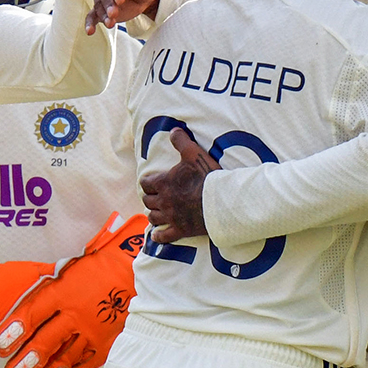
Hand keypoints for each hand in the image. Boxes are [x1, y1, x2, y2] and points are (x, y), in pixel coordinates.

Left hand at [0, 212, 146, 367]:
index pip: (32, 314)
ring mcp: (93, 331)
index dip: (12, 332)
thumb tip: (14, 302)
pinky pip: (85, 365)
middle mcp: (76, 314)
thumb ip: (43, 289)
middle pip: (46, 343)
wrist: (135, 274)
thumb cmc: (95, 271)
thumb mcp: (66, 271)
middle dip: (26, 361)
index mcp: (62, 292)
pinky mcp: (106, 343)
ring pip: (65, 359)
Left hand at [142, 127, 218, 241]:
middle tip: (155, 196)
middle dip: (150, 198)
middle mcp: (163, 201)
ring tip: (157, 212)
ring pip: (153, 218)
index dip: (147, 182)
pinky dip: (158, 236)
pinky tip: (157, 235)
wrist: (223, 201)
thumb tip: (174, 130)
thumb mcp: (195, 154)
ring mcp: (171, 217)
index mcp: (163, 183)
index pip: (145, 183)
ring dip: (153, 214)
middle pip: (148, 201)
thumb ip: (182, 142)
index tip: (152, 182)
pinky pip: (163, 236)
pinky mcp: (181, 230)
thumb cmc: (208, 177)